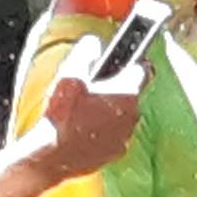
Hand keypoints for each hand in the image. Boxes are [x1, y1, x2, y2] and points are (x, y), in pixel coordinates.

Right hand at [38, 33, 145, 183]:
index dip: (133, 63)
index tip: (123, 62)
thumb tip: (95, 42)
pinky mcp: (117, 151)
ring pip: (123, 116)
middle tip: (92, 89)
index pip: (143, 69)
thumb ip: (86, 52)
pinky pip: (114, 135)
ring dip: (110, 111)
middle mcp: (134, 113)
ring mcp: (127, 134)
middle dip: (116, 89)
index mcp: (126, 91)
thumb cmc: (63, 114)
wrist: (53, 153)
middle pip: (131, 94)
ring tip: (84, 112)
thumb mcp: (69, 74)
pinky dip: (104, 131)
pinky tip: (84, 130)